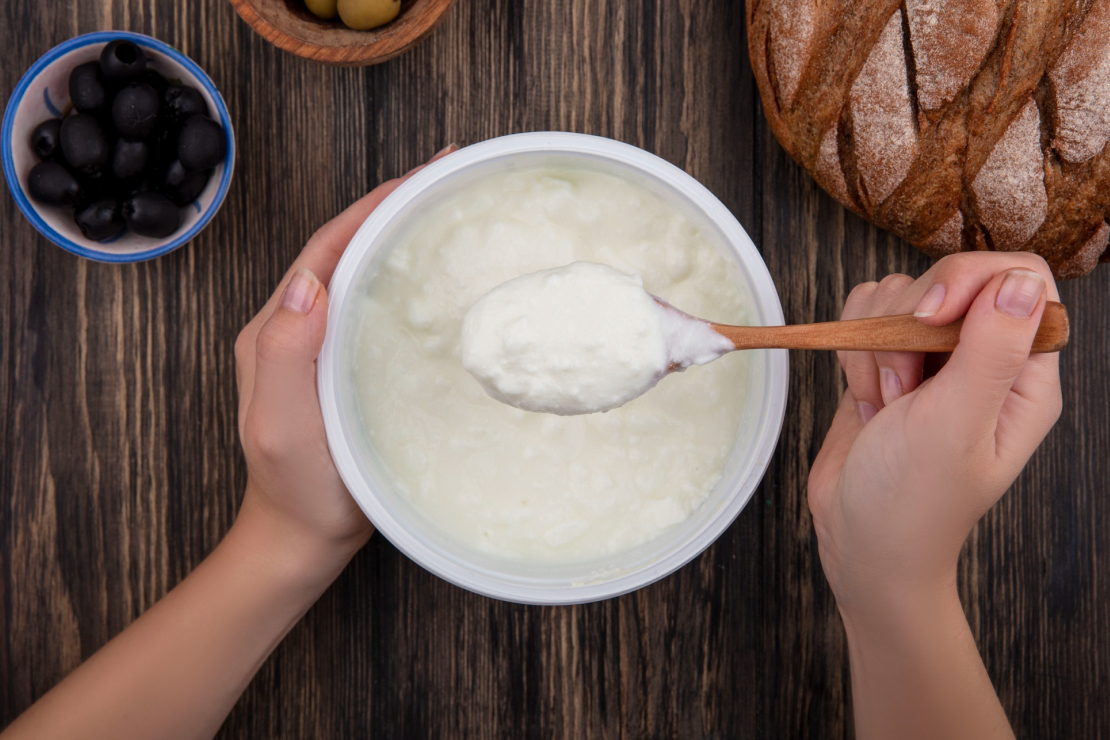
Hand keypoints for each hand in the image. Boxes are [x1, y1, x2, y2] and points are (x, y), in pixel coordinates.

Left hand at [234, 145, 457, 563]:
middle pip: (346, 248)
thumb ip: (283, 351)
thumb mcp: (280, 421)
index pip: (325, 248)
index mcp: (276, 329)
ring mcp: (324, 346)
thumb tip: (308, 281)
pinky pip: (378, 308)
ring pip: (363, 273)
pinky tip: (441, 279)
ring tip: (451, 211)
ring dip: (402, 236)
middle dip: (393, 206)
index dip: (372, 206)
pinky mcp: (349, 366)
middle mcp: (296, 327)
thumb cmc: (296, 487)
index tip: (423, 175)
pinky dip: (407, 280)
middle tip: (449, 177)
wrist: (304, 538)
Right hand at [808, 252, 1062, 611]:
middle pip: (949, 281)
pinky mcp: (886, 362)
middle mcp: (984, 360)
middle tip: (904, 388)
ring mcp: (932, 360)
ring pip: (898, 296)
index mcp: (1024, 376)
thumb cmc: (913, 501)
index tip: (930, 316)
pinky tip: (866, 398)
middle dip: (908, 326)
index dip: (971, 282)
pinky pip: (864, 317)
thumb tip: (1021, 281)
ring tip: (886, 403)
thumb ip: (991, 350)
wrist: (859, 542)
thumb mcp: (956, 425)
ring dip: (875, 345)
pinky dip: (852, 351)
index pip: (1020, 280)